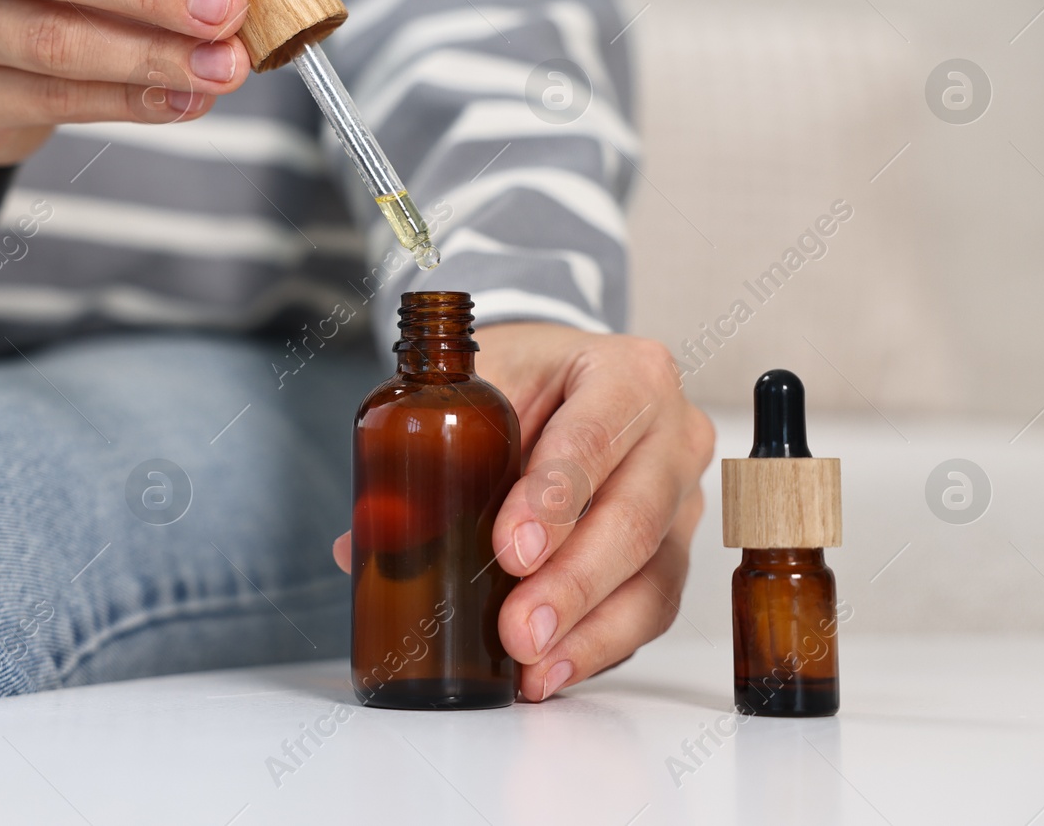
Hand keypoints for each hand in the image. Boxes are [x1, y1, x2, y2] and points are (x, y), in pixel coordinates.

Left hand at [332, 322, 713, 701]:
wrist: (561, 381)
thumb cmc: (524, 377)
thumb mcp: (476, 385)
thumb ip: (425, 448)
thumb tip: (361, 542)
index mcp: (629, 374)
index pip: (597, 436)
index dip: (555, 499)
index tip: (510, 550)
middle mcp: (672, 435)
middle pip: (635, 516)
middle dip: (572, 582)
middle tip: (517, 627)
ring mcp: (682, 498)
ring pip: (653, 574)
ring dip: (588, 628)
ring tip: (529, 664)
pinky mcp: (674, 551)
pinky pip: (650, 607)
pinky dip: (599, 645)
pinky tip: (550, 670)